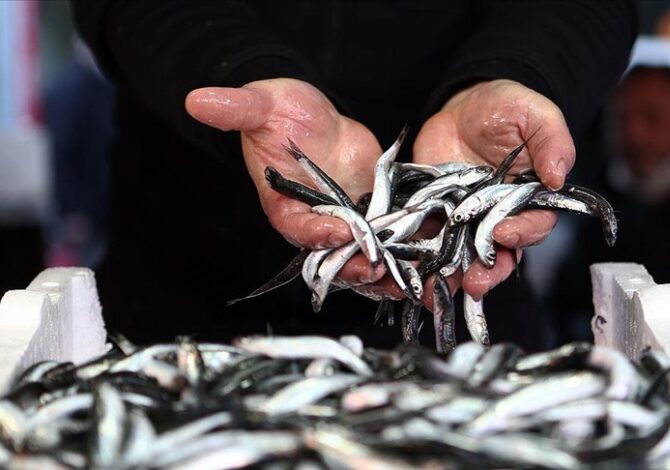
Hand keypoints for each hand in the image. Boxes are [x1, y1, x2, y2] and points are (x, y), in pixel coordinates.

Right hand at [186, 78, 386, 284]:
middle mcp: (314, 220)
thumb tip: (197, 99)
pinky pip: (387, 237)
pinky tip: (428, 256)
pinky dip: (405, 249)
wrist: (312, 116)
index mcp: (284, 204)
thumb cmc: (281, 112)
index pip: (295, 227)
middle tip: (377, 268)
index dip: (314, 233)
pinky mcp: (372, 212)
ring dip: (383, 269)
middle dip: (353, 265)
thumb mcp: (261, 105)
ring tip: (406, 279)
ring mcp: (345, 220)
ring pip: (361, 254)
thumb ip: (237, 108)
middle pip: (332, 255)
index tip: (337, 232)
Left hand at [413, 79, 575, 298]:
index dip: (521, 234)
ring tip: (438, 291)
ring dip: (453, 277)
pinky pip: (431, 243)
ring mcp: (468, 221)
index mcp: (531, 200)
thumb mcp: (535, 115)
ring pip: (465, 257)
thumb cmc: (507, 107)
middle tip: (474, 282)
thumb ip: (552, 142)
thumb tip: (558, 178)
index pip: (533, 226)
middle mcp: (501, 217)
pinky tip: (411, 273)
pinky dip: (421, 260)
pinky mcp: (439, 217)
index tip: (504, 234)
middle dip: (488, 272)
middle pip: (500, 255)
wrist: (463, 105)